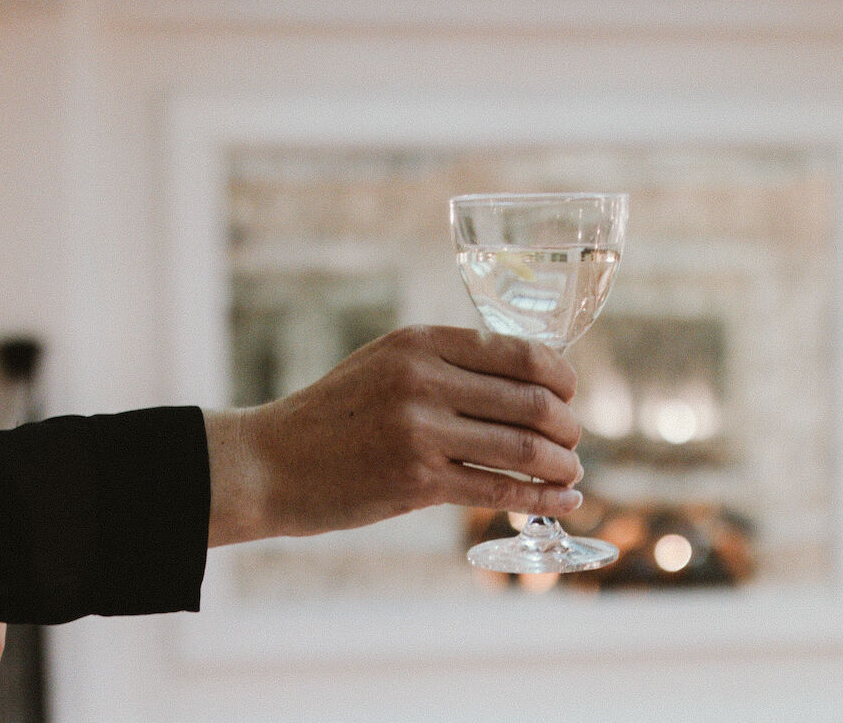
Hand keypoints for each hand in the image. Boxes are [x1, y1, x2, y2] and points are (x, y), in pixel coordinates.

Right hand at [206, 325, 584, 545]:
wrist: (270, 463)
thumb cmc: (332, 416)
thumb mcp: (383, 365)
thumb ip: (443, 365)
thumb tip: (522, 381)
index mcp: (418, 343)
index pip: (517, 352)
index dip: (559, 375)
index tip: (568, 393)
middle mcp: (422, 381)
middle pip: (530, 401)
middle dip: (566, 424)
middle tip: (573, 439)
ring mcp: (420, 433)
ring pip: (522, 448)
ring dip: (561, 464)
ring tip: (572, 472)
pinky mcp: (416, 482)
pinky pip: (498, 489)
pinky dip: (541, 496)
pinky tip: (562, 499)